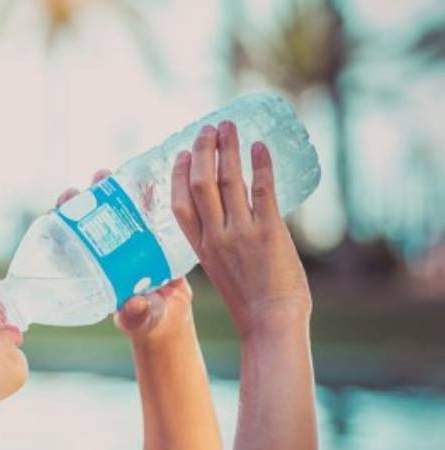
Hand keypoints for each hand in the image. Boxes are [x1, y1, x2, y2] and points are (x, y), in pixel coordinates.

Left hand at [54, 170, 194, 341]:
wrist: (174, 313)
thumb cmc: (149, 319)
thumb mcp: (141, 318)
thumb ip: (136, 314)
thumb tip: (133, 305)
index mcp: (93, 268)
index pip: (69, 241)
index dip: (61, 223)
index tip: (59, 208)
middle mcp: (105, 250)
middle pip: (87, 218)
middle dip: (82, 199)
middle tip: (83, 187)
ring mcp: (127, 238)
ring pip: (112, 208)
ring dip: (107, 189)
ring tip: (104, 175)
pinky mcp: (150, 231)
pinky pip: (143, 208)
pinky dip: (142, 192)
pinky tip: (143, 177)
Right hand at [171, 121, 311, 337]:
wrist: (271, 322)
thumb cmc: (250, 303)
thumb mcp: (222, 272)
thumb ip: (221, 246)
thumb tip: (232, 222)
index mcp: (200, 248)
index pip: (180, 204)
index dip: (178, 175)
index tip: (181, 154)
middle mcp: (216, 237)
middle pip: (200, 183)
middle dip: (202, 151)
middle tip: (207, 129)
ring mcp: (240, 233)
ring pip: (228, 180)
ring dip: (228, 148)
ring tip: (230, 127)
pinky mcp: (269, 232)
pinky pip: (262, 190)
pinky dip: (260, 165)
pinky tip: (259, 146)